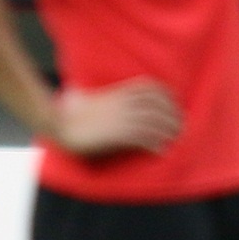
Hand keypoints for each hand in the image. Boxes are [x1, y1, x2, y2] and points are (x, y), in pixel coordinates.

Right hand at [49, 80, 181, 157]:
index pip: (150, 88)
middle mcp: (123, 104)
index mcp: (117, 93)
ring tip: (175, 138)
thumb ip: (98, 96)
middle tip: (180, 125)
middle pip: (157, 106)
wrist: (58, 122)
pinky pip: (143, 137)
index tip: (173, 103)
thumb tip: (86, 93)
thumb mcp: (87, 98)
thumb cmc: (68, 112)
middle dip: (172, 115)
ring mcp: (121, 118)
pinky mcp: (117, 134)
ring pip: (154, 121)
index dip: (166, 95)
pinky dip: (154, 143)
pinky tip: (160, 150)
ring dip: (168, 130)